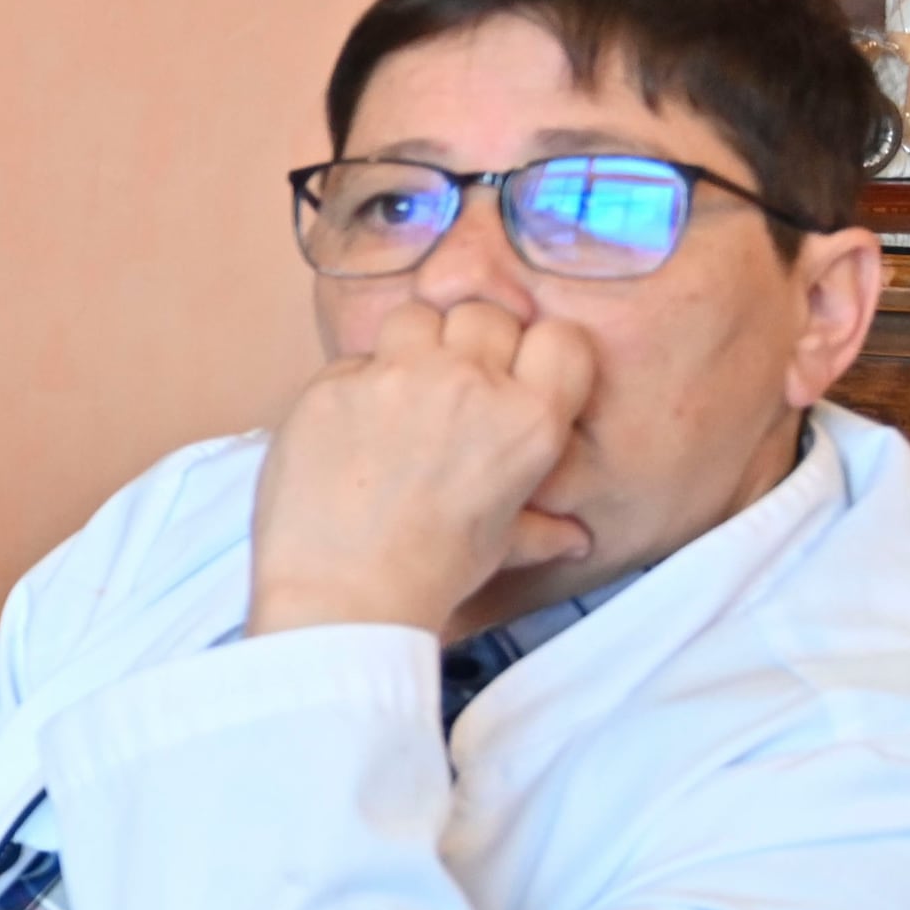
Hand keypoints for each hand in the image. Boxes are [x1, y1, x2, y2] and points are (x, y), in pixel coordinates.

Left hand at [250, 297, 598, 636]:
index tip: (516, 371)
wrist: (342, 593)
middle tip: (448, 389)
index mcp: (529, 421)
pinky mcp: (334, 384)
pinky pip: (352, 359)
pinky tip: (348, 430)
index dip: (537, 350)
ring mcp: (398, 378)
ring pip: (415, 318)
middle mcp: (470, 386)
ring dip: (409, 347)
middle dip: (469, 343)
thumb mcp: (500, 543)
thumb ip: (540, 526)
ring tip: (397, 397)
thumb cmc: (429, 573)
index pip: (560, 337)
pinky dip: (353, 385)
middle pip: (482, 316)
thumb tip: (575, 538)